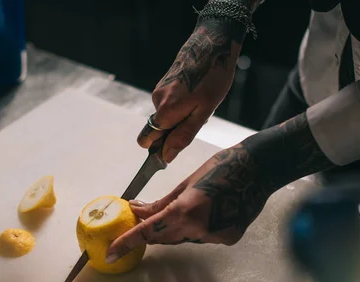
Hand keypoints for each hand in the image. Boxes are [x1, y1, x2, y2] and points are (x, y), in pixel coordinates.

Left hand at [110, 112, 336, 262]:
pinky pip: (201, 238)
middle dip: (150, 230)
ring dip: (175, 228)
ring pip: (183, 239)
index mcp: (187, 210)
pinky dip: (195, 228)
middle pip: (165, 238)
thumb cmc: (221, 168)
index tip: (109, 253)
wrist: (259, 169)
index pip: (149, 232)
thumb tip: (135, 211)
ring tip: (181, 207)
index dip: (127, 243)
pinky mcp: (228, 238)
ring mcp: (216, 236)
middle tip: (139, 217)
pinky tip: (205, 211)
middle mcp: (201, 229)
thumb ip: (159, 203)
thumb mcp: (185, 184)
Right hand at [138, 19, 247, 162]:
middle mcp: (156, 102)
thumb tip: (166, 156)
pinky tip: (197, 93)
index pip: (146, 141)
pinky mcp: (164, 84)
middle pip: (157, 130)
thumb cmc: (212, 79)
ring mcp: (159, 91)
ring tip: (201, 101)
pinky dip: (182, 105)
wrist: (212, 46)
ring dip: (181, 116)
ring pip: (166, 116)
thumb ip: (183, 136)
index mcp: (164, 112)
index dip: (159, 148)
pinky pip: (170, 104)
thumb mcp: (203, 113)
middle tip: (196, 118)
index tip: (175, 146)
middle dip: (173, 131)